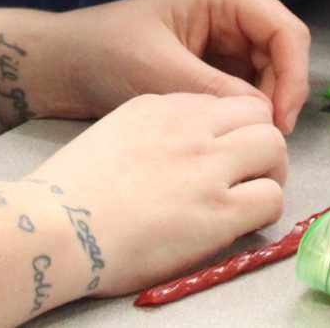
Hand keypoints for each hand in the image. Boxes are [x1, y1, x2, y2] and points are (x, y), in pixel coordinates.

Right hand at [25, 92, 286, 298]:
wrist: (55, 227)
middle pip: (257, 115)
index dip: (231, 127)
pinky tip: (243, 223)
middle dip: (259, 143)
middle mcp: (190, 127)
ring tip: (251, 197)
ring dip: (269, 172)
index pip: (221, 102)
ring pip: (274, 148)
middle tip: (249, 173)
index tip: (223, 152)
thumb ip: (152, 132)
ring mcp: (208, 167)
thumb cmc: (70, 193)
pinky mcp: (219, 212)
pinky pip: (271, 197)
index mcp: (160, 106)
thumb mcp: (113, 134)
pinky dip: (266, 210)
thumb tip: (178, 152)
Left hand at [37, 0, 308, 133]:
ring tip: (243, 142)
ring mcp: (228, 41)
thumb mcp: (159, 71)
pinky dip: (246, 114)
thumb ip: (213, 91)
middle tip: (263, 142)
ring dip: (264, 109)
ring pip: (271, 78)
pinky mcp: (216, 67)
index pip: (286, 33)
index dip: (292, 78)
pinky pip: (248, 91)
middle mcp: (236, 13)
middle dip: (280, 97)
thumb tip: (263, 119)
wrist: (65, 65)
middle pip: (285, 56)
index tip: (278, 123)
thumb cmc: (106, 53)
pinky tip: (229, 137)